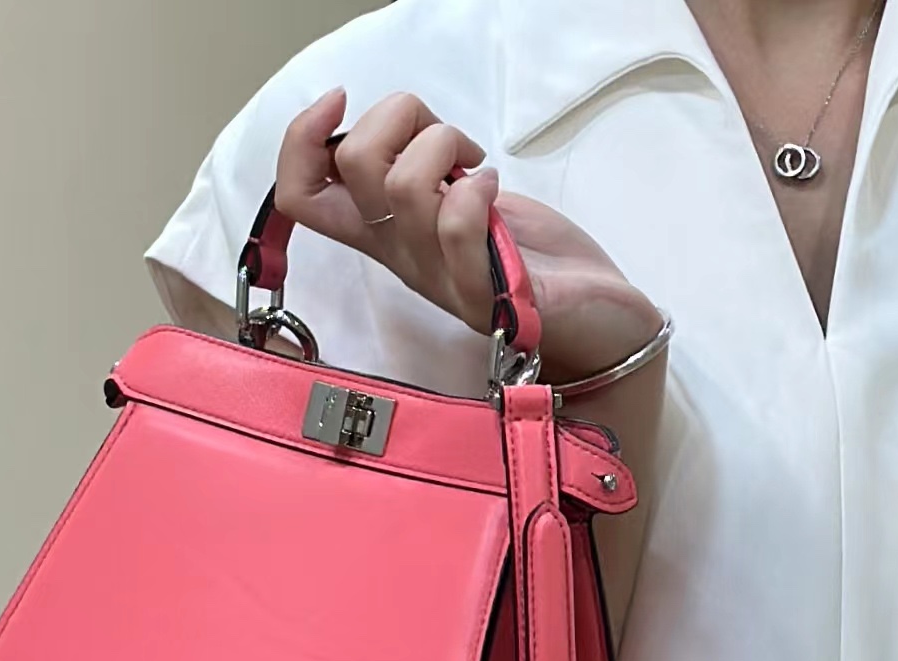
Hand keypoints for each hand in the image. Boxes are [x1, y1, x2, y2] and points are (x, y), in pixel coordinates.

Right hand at [274, 88, 663, 385]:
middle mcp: (402, 258)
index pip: (301, 196)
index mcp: (386, 237)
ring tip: (475, 164)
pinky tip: (495, 192)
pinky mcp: (481, 292)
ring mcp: (438, 277)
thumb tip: (403, 127)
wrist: (596, 319)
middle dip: (399, 116)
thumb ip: (425, 169)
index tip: (339, 104)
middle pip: (353, 167)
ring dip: (445, 145)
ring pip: (402, 185)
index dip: (301, 141)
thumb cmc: (530, 257)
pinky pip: (456, 223)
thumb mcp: (460, 198)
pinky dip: (477, 188)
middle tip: (445, 140)